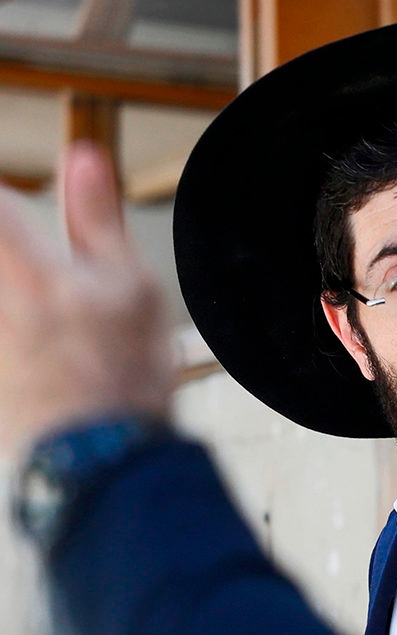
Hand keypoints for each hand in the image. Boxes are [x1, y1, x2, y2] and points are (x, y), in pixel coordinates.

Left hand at [0, 142, 174, 460]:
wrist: (101, 462)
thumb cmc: (120, 380)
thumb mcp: (132, 290)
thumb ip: (98, 220)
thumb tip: (83, 159)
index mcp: (26, 270)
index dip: (8, 203)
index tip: (18, 207)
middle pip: (0, 246)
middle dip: (17, 252)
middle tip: (48, 281)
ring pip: (3, 306)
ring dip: (18, 304)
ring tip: (48, 326)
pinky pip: (1, 344)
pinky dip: (12, 340)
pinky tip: (31, 353)